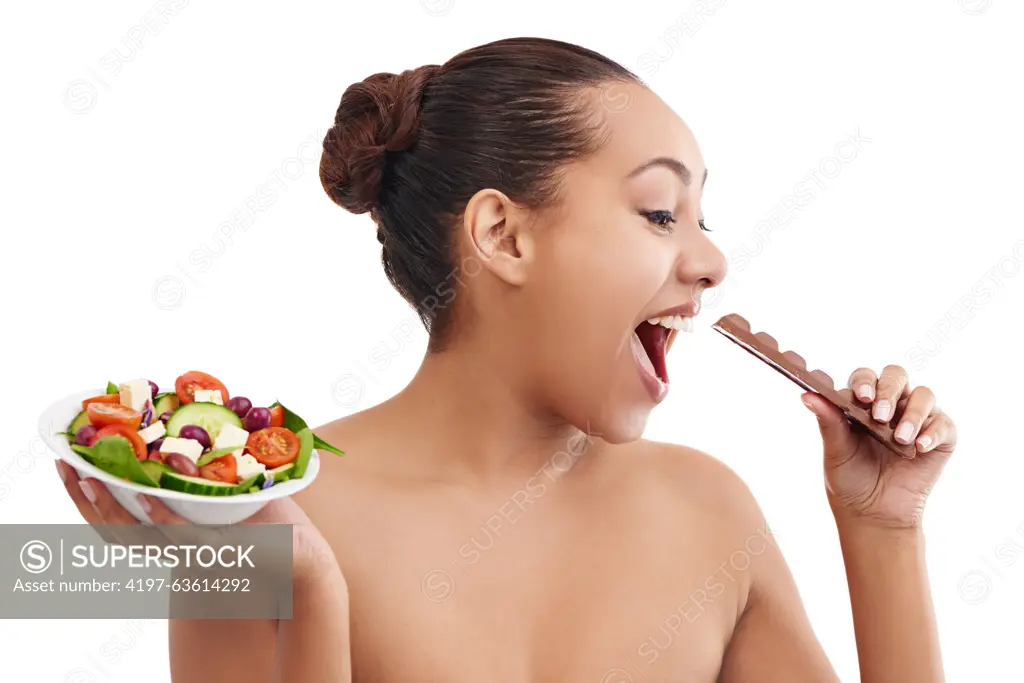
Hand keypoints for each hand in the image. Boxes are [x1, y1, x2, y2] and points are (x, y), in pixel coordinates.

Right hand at [56, 460, 340, 584]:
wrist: (303, 555)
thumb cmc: (265, 520)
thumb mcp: (228, 485)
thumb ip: (207, 461)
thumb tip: (191, 409)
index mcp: (169, 533)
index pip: (114, 518)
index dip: (86, 495)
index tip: (66, 463)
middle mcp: (172, 547)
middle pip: (111, 528)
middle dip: (83, 498)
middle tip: (63, 467)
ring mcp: (193, 553)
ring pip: (138, 536)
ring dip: (111, 507)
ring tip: (89, 481)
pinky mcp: (221, 554)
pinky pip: (183, 537)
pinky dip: (163, 520)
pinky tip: (148, 499)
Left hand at [799, 364, 957, 528]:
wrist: (874, 513)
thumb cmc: (850, 478)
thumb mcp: (836, 450)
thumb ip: (828, 421)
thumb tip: (807, 394)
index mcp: (863, 401)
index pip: (864, 378)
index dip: (863, 382)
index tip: (861, 396)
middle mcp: (892, 403)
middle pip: (896, 376)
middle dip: (888, 391)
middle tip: (879, 415)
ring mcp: (918, 418)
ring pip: (923, 395)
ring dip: (912, 414)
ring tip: (900, 439)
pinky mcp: (941, 436)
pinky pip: (943, 424)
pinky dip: (933, 432)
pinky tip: (919, 447)